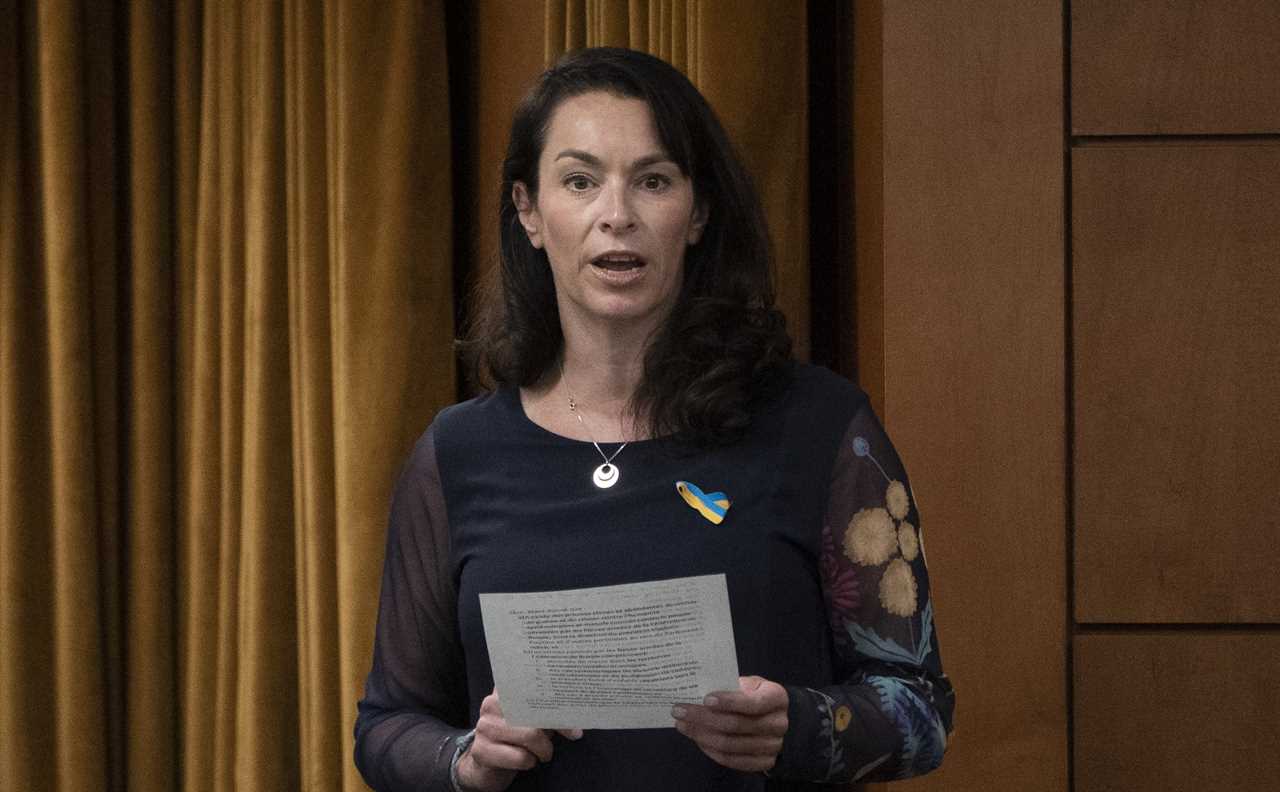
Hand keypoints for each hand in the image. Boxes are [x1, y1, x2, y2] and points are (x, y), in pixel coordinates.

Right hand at [455, 690, 582, 791]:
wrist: (485, 764)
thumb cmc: (515, 738)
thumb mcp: (533, 722)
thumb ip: (549, 715)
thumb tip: (575, 727)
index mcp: (505, 690)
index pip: (533, 686)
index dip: (555, 698)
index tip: (571, 712)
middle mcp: (492, 704)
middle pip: (534, 711)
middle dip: (557, 727)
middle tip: (570, 736)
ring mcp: (485, 726)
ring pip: (530, 736)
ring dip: (544, 749)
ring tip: (544, 753)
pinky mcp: (482, 749)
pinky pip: (520, 757)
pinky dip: (530, 762)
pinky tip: (527, 761)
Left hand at [671, 676, 788, 772]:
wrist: (772, 717)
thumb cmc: (754, 696)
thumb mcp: (748, 684)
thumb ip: (729, 686)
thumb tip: (697, 690)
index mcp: (777, 698)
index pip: (753, 703)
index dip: (728, 702)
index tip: (705, 698)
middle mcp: (778, 723)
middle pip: (736, 725)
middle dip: (703, 718)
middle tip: (679, 711)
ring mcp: (773, 746)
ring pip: (730, 745)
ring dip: (701, 735)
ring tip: (682, 724)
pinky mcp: (763, 762)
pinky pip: (731, 760)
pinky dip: (710, 750)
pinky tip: (696, 738)